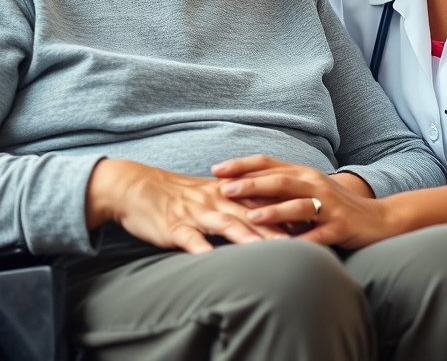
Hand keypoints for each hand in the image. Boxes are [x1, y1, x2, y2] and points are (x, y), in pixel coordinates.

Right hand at [86, 159, 287, 253]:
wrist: (134, 187)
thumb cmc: (173, 195)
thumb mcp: (208, 196)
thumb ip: (236, 206)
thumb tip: (265, 218)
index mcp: (225, 193)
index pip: (262, 201)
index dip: (286, 210)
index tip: (312, 220)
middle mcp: (214, 200)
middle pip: (251, 213)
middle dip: (277, 226)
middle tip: (303, 238)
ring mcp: (194, 213)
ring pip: (224, 224)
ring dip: (245, 236)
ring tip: (265, 250)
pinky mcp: (173, 227)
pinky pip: (188, 237)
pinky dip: (198, 247)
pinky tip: (208, 258)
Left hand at [211, 155, 399, 248]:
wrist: (377, 219)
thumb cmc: (334, 207)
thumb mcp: (306, 193)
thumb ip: (278, 191)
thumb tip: (239, 191)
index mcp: (303, 174)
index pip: (267, 164)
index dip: (241, 165)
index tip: (215, 170)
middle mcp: (315, 184)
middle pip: (279, 181)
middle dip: (250, 184)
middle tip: (224, 189)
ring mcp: (329, 205)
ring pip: (298, 205)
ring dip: (274, 211)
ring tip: (251, 216)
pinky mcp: (340, 227)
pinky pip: (319, 235)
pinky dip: (302, 241)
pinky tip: (285, 248)